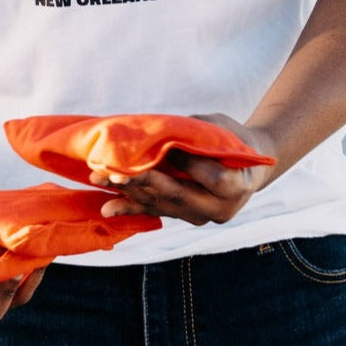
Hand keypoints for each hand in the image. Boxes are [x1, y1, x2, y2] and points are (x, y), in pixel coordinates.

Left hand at [89, 115, 276, 226]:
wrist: (245, 168)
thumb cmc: (232, 139)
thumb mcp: (221, 129)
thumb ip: (196, 133)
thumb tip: (161, 131)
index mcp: (237, 186)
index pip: (210, 177)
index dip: (188, 162)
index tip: (167, 146)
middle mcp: (217, 209)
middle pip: (178, 195)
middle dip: (143, 181)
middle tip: (114, 171)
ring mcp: (199, 217)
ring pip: (161, 204)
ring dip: (128, 192)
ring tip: (100, 180)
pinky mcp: (182, 216)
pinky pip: (154, 211)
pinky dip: (129, 208)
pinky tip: (106, 209)